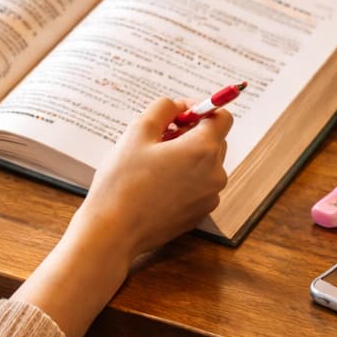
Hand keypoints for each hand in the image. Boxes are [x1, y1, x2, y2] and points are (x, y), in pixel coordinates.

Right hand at [15, 97, 230, 336]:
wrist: (113, 231)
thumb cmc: (122, 181)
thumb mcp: (137, 132)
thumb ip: (163, 108)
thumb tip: (179, 105)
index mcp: (203, 150)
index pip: (222, 117)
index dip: (201, 109)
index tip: (178, 113)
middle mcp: (215, 174)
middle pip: (215, 140)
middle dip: (191, 132)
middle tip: (158, 136)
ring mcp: (209, 197)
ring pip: (206, 163)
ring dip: (186, 156)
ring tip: (152, 162)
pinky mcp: (200, 213)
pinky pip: (199, 185)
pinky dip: (184, 178)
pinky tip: (155, 183)